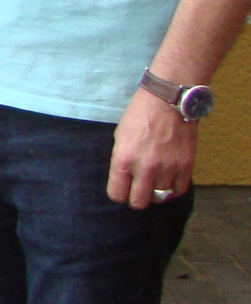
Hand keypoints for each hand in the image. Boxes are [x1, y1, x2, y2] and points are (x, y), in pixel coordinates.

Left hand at [108, 86, 195, 209]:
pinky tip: (169, 181)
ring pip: (161, 197)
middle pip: (139, 202)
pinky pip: (179, 190)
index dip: (118, 195)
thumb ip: (122, 160)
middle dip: (136, 199)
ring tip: (155, 182)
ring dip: (156, 192)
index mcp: (123, 160)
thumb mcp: (120, 137)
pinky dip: (173, 189)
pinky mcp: (186, 165)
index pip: (117, 195)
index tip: (122, 190)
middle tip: (138, 190)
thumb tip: (125, 180)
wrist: (168, 100)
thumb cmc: (139, 115)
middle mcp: (145, 168)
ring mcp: (168, 168)